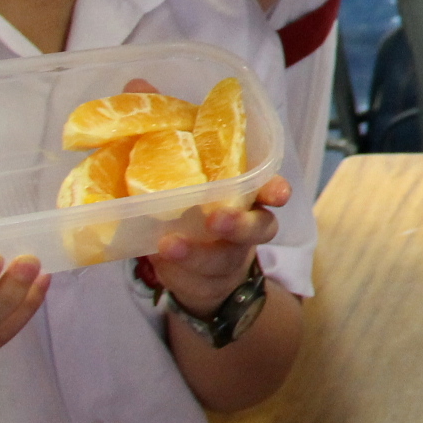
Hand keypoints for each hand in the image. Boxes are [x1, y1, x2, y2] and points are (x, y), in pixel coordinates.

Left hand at [150, 174, 290, 317]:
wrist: (202, 271)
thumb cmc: (193, 213)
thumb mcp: (192, 188)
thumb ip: (181, 172)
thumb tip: (144, 139)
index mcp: (248, 198)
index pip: (269, 190)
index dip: (275, 190)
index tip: (278, 194)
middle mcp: (248, 228)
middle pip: (259, 227)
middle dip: (239, 224)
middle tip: (215, 219)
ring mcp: (231, 259)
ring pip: (225, 259)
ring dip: (198, 253)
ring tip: (169, 245)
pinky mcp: (210, 284)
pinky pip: (198, 282)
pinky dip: (179, 273)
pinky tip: (161, 263)